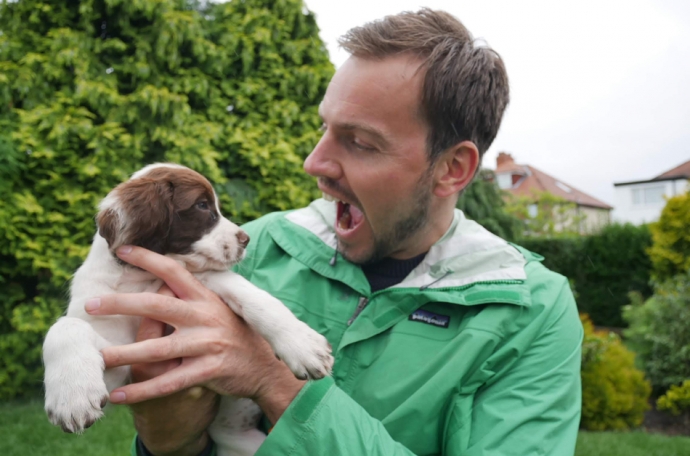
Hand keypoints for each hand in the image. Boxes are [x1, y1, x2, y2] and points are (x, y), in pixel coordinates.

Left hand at [87, 246, 305, 423]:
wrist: (263, 366)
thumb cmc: (233, 334)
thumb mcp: (216, 308)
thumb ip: (190, 298)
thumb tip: (156, 280)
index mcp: (205, 297)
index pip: (174, 271)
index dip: (147, 258)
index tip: (121, 250)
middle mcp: (205, 316)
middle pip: (156, 306)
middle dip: (121, 304)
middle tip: (90, 305)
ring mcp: (207, 343)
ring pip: (158, 349)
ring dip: (125, 354)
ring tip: (99, 358)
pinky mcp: (209, 370)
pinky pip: (170, 382)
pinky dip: (143, 391)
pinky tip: (119, 395)